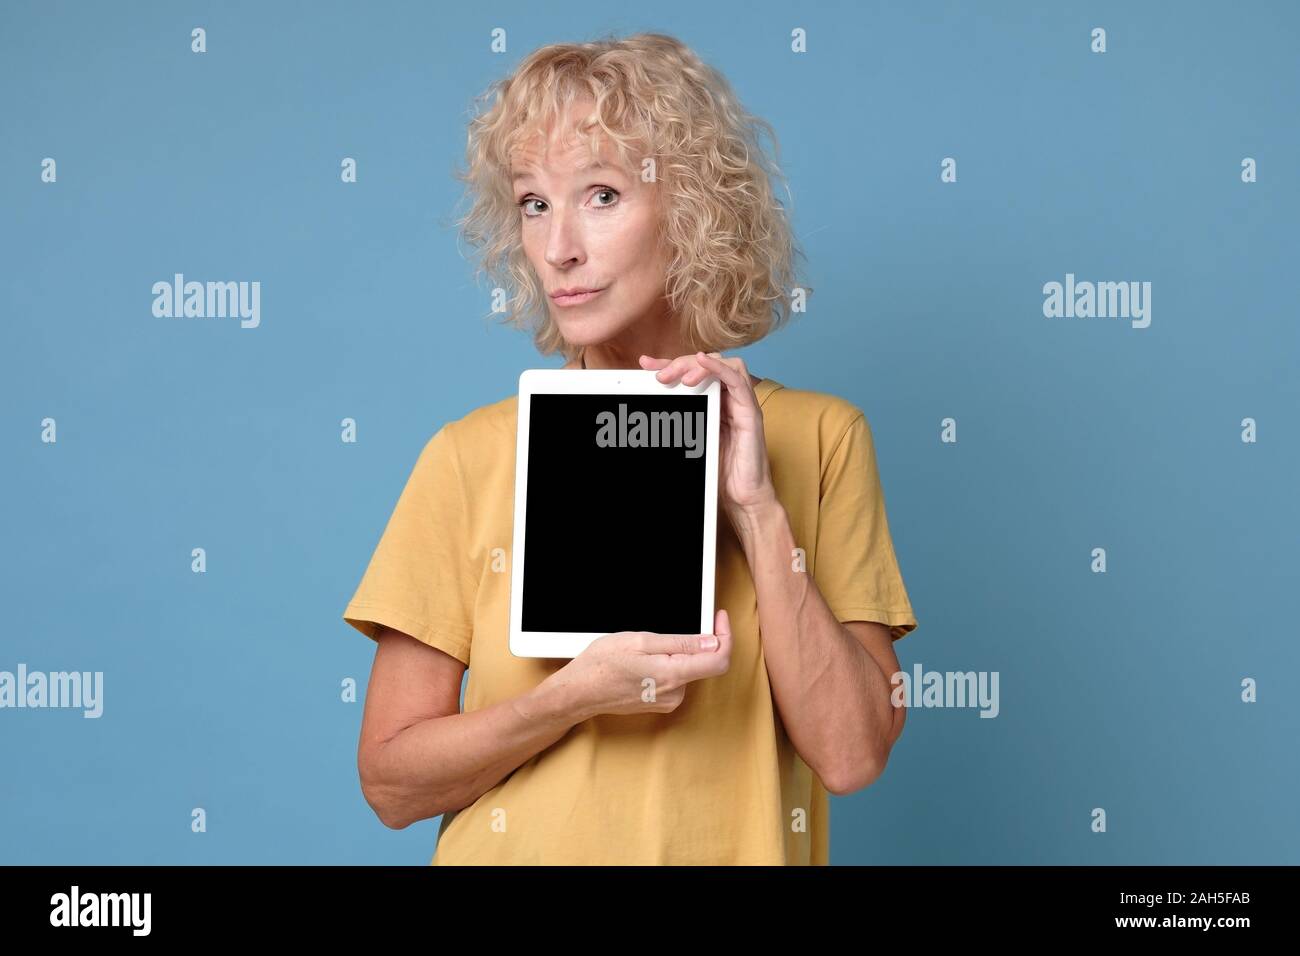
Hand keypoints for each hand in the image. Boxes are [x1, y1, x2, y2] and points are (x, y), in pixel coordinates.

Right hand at [550, 609, 732, 719]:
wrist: (580, 692)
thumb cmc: (602, 664)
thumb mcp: (641, 641)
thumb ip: (681, 644)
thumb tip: (711, 642)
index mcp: (673, 675)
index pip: (719, 660)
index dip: (725, 636)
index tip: (718, 619)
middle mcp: (675, 692)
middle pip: (704, 664)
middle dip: (695, 643)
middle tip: (674, 628)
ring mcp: (668, 700)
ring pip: (688, 670)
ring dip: (677, 654)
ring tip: (647, 648)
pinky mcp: (660, 703)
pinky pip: (675, 679)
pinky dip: (668, 665)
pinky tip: (645, 661)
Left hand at [639, 351, 778, 527]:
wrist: (743, 498)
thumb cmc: (720, 473)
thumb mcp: (690, 443)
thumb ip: (678, 424)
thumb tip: (649, 413)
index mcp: (713, 404)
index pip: (692, 373)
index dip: (668, 365)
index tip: (645, 366)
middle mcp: (728, 400)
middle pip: (706, 364)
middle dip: (679, 364)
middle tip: (658, 375)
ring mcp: (741, 404)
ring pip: (724, 364)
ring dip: (697, 365)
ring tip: (678, 377)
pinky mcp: (750, 412)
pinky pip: (738, 380)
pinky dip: (719, 367)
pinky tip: (702, 360)